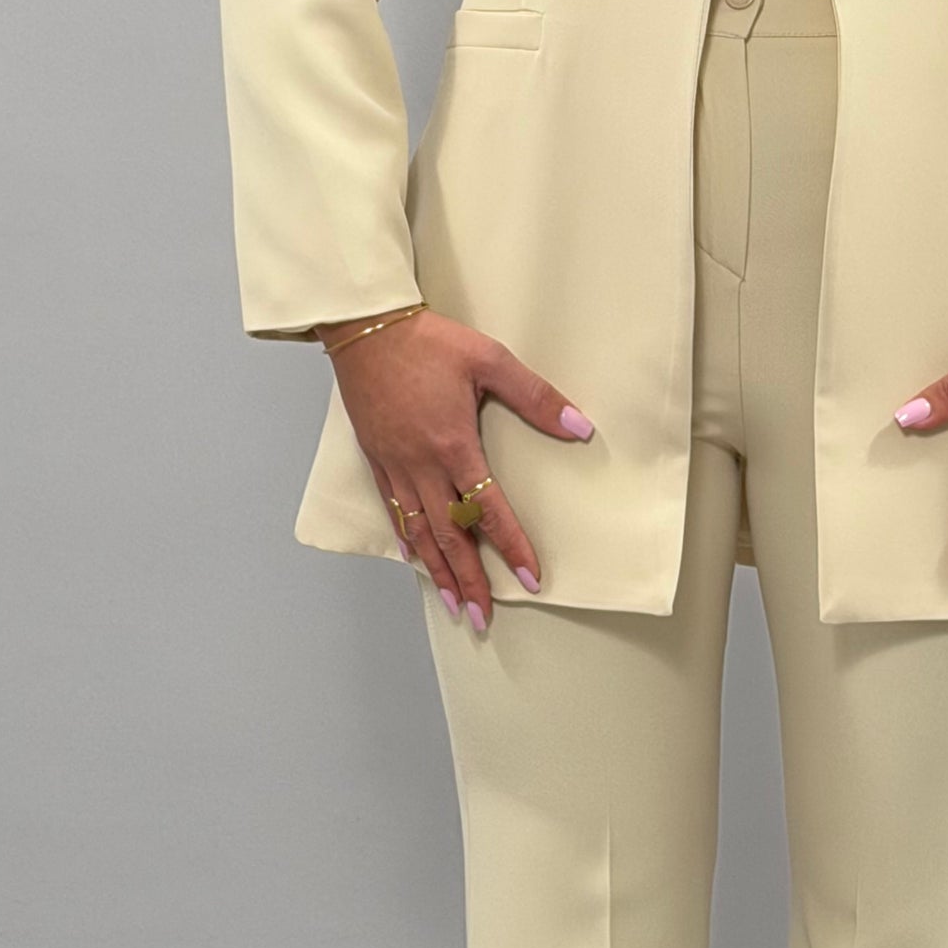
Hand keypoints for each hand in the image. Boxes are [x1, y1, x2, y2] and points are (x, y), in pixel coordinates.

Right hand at [320, 308, 594, 632]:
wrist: (368, 330)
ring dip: (438, 570)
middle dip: (470, 578)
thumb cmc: (428, 341)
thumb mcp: (489, 359)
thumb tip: (579, 427)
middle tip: (484, 618)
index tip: (527, 578)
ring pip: (419, 531)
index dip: (510, 546)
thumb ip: (535, 396)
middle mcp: (422, 466)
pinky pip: (393, 509)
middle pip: (450, 534)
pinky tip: (414, 556)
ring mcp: (396, 465)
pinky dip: (406, 539)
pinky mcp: (376, 458)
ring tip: (455, 604)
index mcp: (453, 444)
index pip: (488, 509)